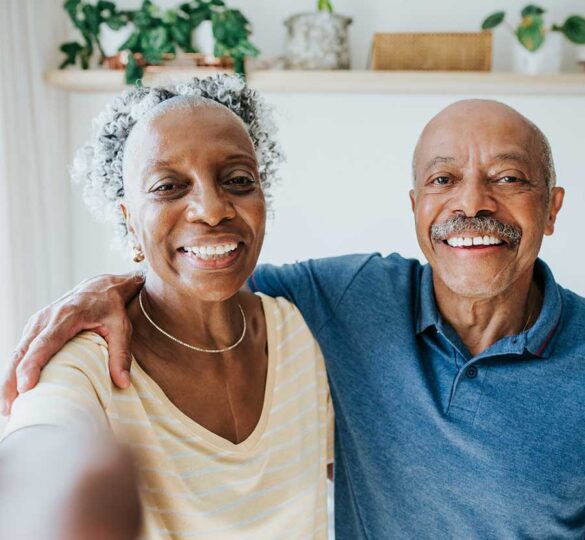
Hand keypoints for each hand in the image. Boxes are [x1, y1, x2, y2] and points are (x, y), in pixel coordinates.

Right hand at [0, 273, 143, 414]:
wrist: (100, 287)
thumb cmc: (112, 308)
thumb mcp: (122, 328)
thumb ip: (121, 354)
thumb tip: (123, 383)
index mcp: (67, 315)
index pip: (45, 343)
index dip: (32, 365)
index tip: (25, 388)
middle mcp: (46, 317)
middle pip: (22, 351)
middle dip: (12, 381)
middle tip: (9, 409)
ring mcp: (37, 321)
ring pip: (16, 352)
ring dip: (8, 379)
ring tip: (8, 408)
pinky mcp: (34, 327)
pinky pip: (20, 350)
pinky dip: (14, 370)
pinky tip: (14, 391)